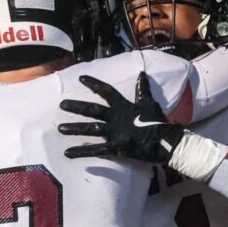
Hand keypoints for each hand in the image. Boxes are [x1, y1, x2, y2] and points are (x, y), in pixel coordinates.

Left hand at [60, 73, 184, 162]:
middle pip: (93, 110)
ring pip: (91, 129)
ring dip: (74, 129)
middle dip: (77, 107)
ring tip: (60, 129)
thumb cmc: (159, 122)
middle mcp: (116, 117)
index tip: (81, 78)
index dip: (94, 84)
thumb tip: (141, 73)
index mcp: (124, 106)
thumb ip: (143, 89)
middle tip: (61, 105)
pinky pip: (95, 150)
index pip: (107, 91)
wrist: (167, 141)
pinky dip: (81, 152)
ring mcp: (115, 133)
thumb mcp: (150, 103)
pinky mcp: (116, 147)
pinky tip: (67, 153)